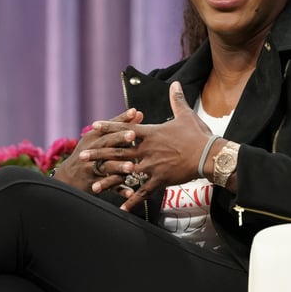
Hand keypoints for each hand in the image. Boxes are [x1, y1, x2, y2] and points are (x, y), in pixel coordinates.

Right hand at [52, 108, 143, 192]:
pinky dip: (119, 190)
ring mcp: (91, 168)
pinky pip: (109, 187)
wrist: (68, 178)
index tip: (134, 114)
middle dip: (118, 139)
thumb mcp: (98, 137)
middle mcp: (90, 151)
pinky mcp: (94, 184)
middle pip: (105, 144)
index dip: (120, 121)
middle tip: (132, 135)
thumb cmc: (89, 152)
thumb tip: (137, 112)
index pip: (107, 127)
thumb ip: (118, 125)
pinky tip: (131, 192)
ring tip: (132, 167)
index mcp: (92, 138)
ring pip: (107, 167)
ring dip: (119, 167)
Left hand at [88, 81, 215, 211]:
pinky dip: (132, 201)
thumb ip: (176, 100)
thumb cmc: (197, 135)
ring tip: (93, 186)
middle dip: (99, 154)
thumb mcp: (186, 115)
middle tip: (82, 156)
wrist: (209, 155)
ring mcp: (152, 166)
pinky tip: (121, 208)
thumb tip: (174, 84)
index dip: (108, 127)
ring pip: (125, 173)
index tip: (94, 126)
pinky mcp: (160, 180)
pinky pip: (142, 192)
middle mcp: (147, 149)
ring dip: (109, 180)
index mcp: (151, 133)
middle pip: (118, 151)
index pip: (125, 129)